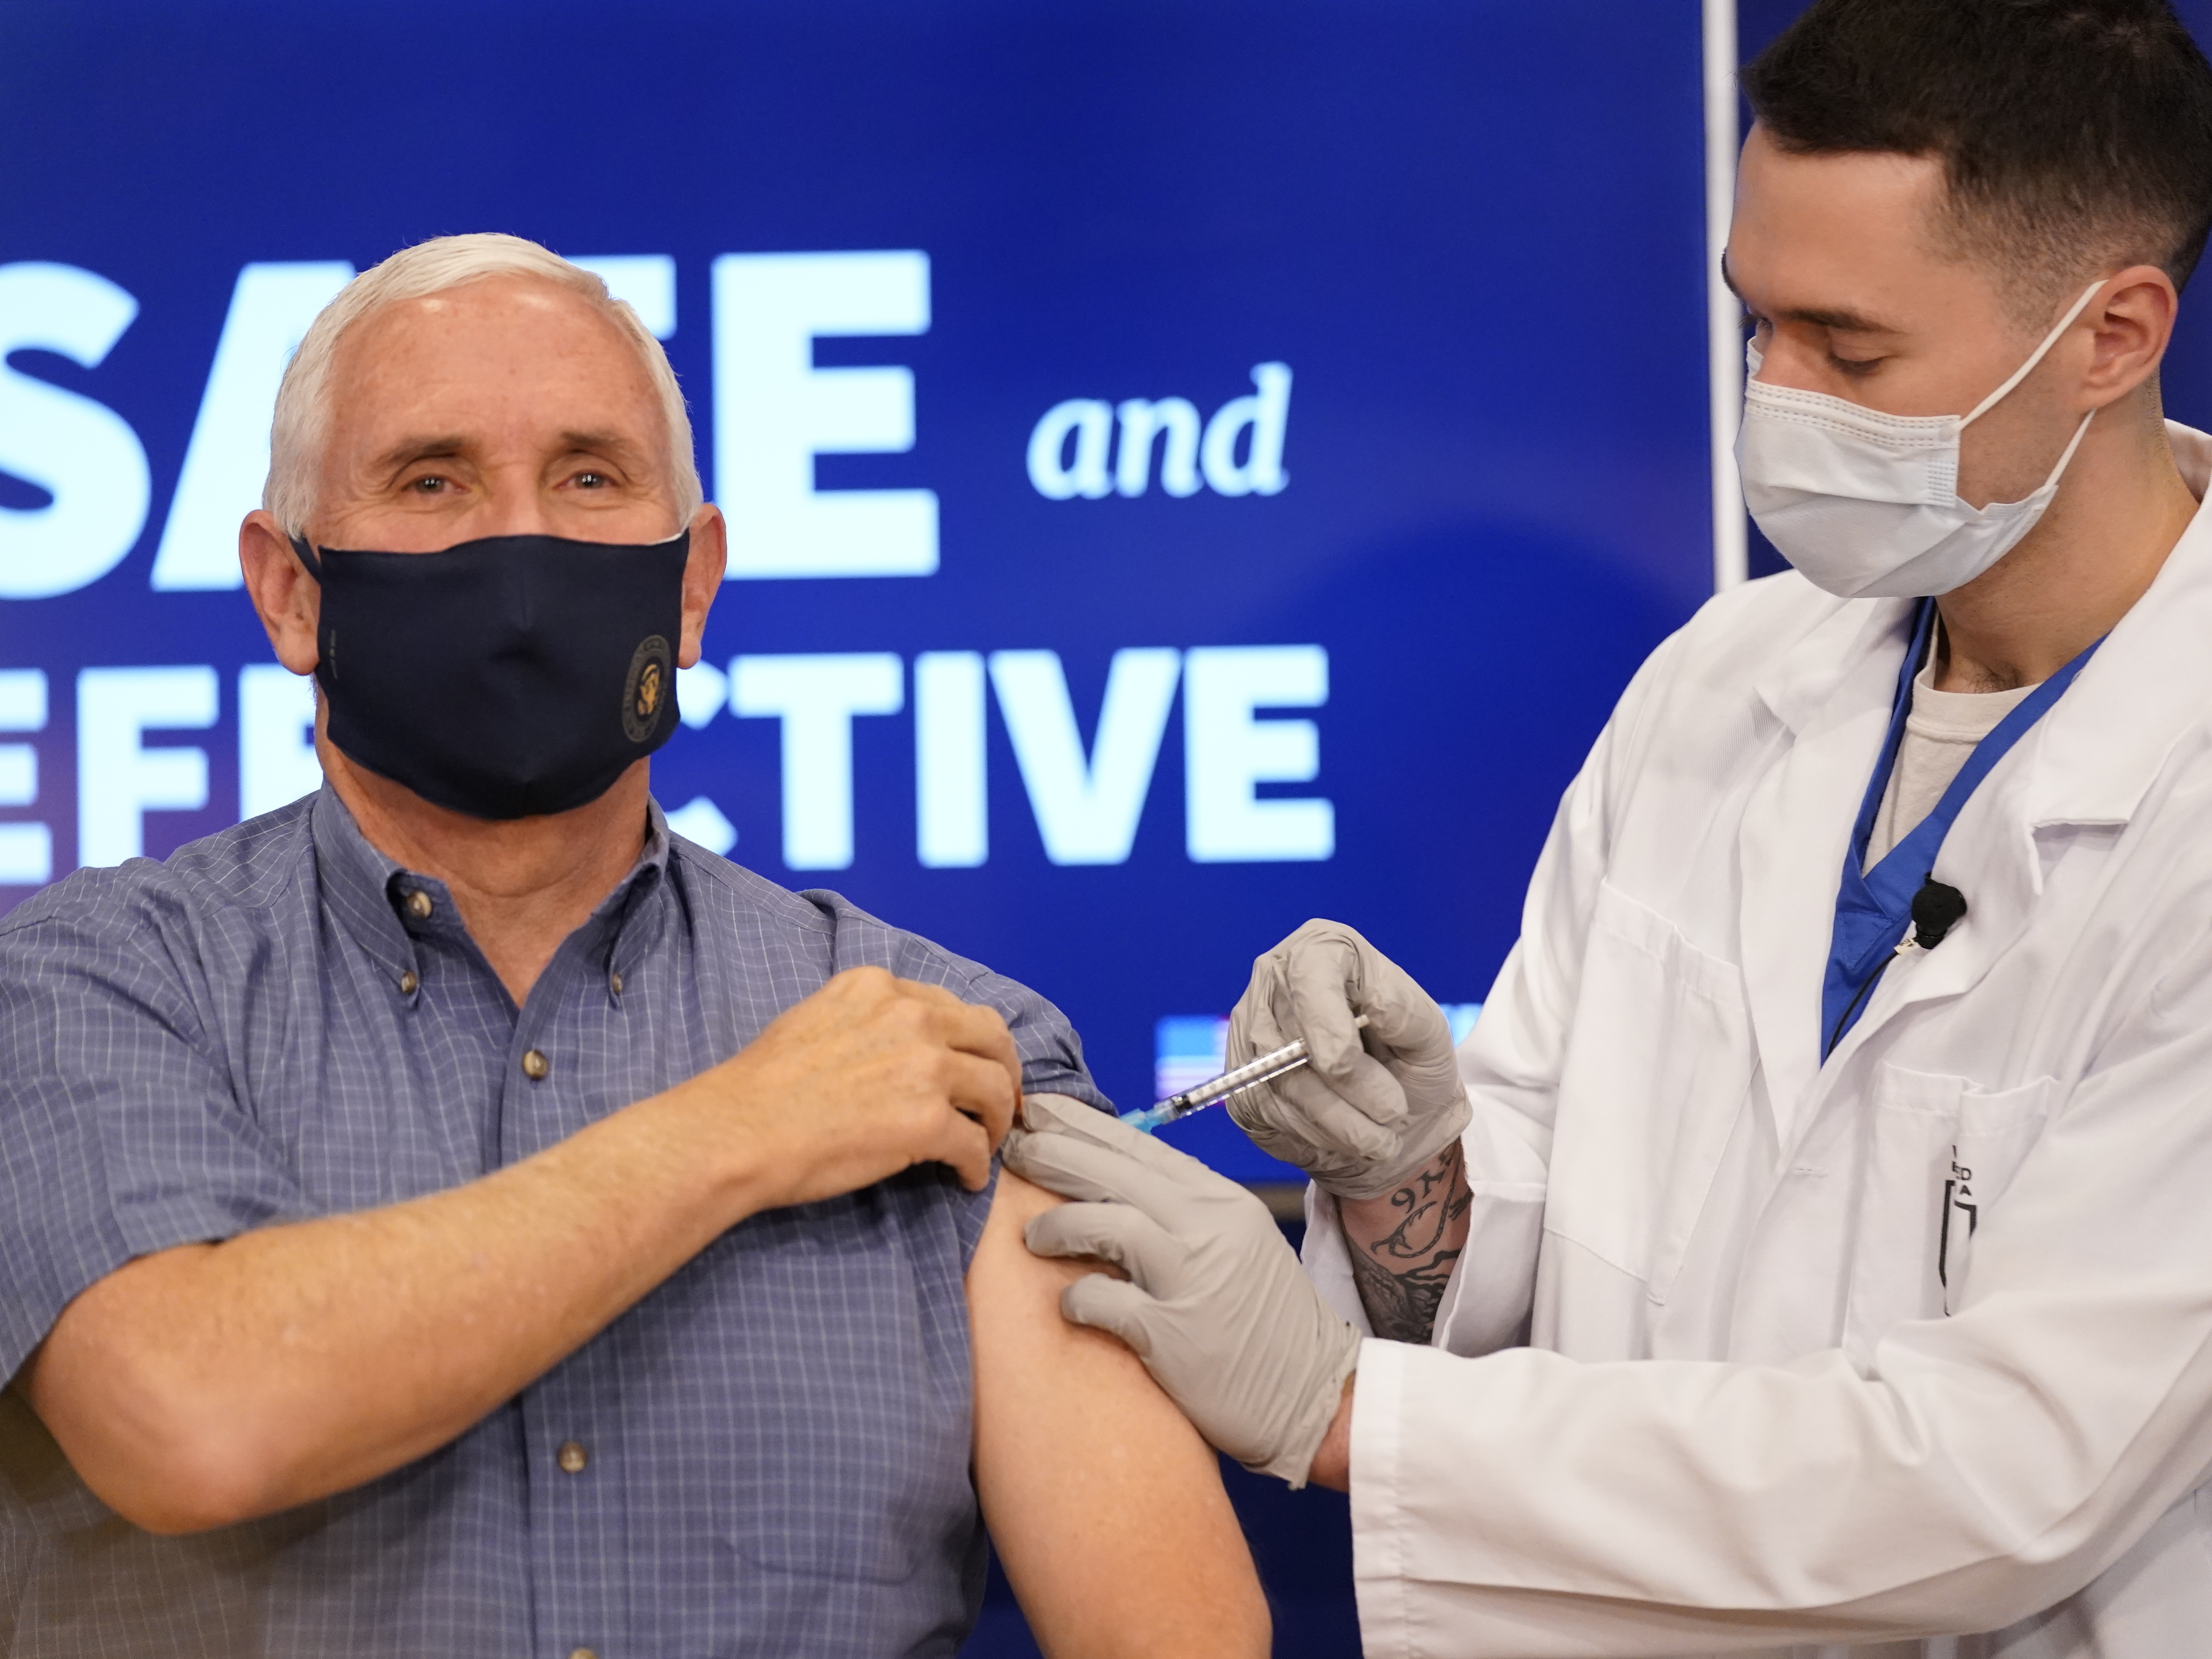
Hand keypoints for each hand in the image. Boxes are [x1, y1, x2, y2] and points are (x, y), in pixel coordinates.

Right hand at [693, 966, 1020, 1203]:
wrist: (739, 1131)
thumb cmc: (763, 1086)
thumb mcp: (817, 1018)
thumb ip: (865, 1020)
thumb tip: (895, 1045)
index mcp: (880, 989)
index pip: (951, 1007)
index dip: (971, 1040)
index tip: (974, 1063)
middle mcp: (911, 1016)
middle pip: (991, 1037)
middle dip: (1003, 1070)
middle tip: (1002, 1102)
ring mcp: (924, 1067)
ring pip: (993, 1089)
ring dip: (996, 1120)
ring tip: (987, 1142)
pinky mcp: (928, 1121)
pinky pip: (974, 1143)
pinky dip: (977, 1165)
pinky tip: (965, 1179)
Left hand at [1001, 1094, 1360, 1488]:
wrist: (1317, 1395)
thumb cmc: (1266, 1321)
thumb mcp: (1236, 1242)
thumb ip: (1181, 1209)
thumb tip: (1109, 1180)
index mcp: (1220, 1201)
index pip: (1138, 1145)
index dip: (1080, 1125)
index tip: (1038, 1112)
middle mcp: (1208, 1228)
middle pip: (1114, 1171)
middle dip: (1053, 1153)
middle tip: (1012, 1148)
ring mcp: (1192, 1279)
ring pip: (1107, 1224)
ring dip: (1058, 1226)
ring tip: (1031, 1236)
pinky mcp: (1175, 1335)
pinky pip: (1105, 1301)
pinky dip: (1077, 1297)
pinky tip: (1069, 1302)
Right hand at [1225, 918, 1469, 1199]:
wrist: (1390, 1114)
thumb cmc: (1409, 1061)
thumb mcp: (1428, 1032)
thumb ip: (1406, 1014)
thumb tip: (1375, 1004)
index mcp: (1323, 949)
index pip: (1309, 974)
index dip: (1327, 1026)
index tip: (1350, 1065)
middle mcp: (1274, 979)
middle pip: (1290, 1038)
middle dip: (1346, 1089)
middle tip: (1393, 1114)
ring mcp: (1249, 1028)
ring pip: (1278, 1084)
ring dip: (1336, 1122)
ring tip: (1380, 1138)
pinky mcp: (1239, 1078)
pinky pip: (1267, 1113)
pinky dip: (1313, 1135)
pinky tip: (1344, 1135)